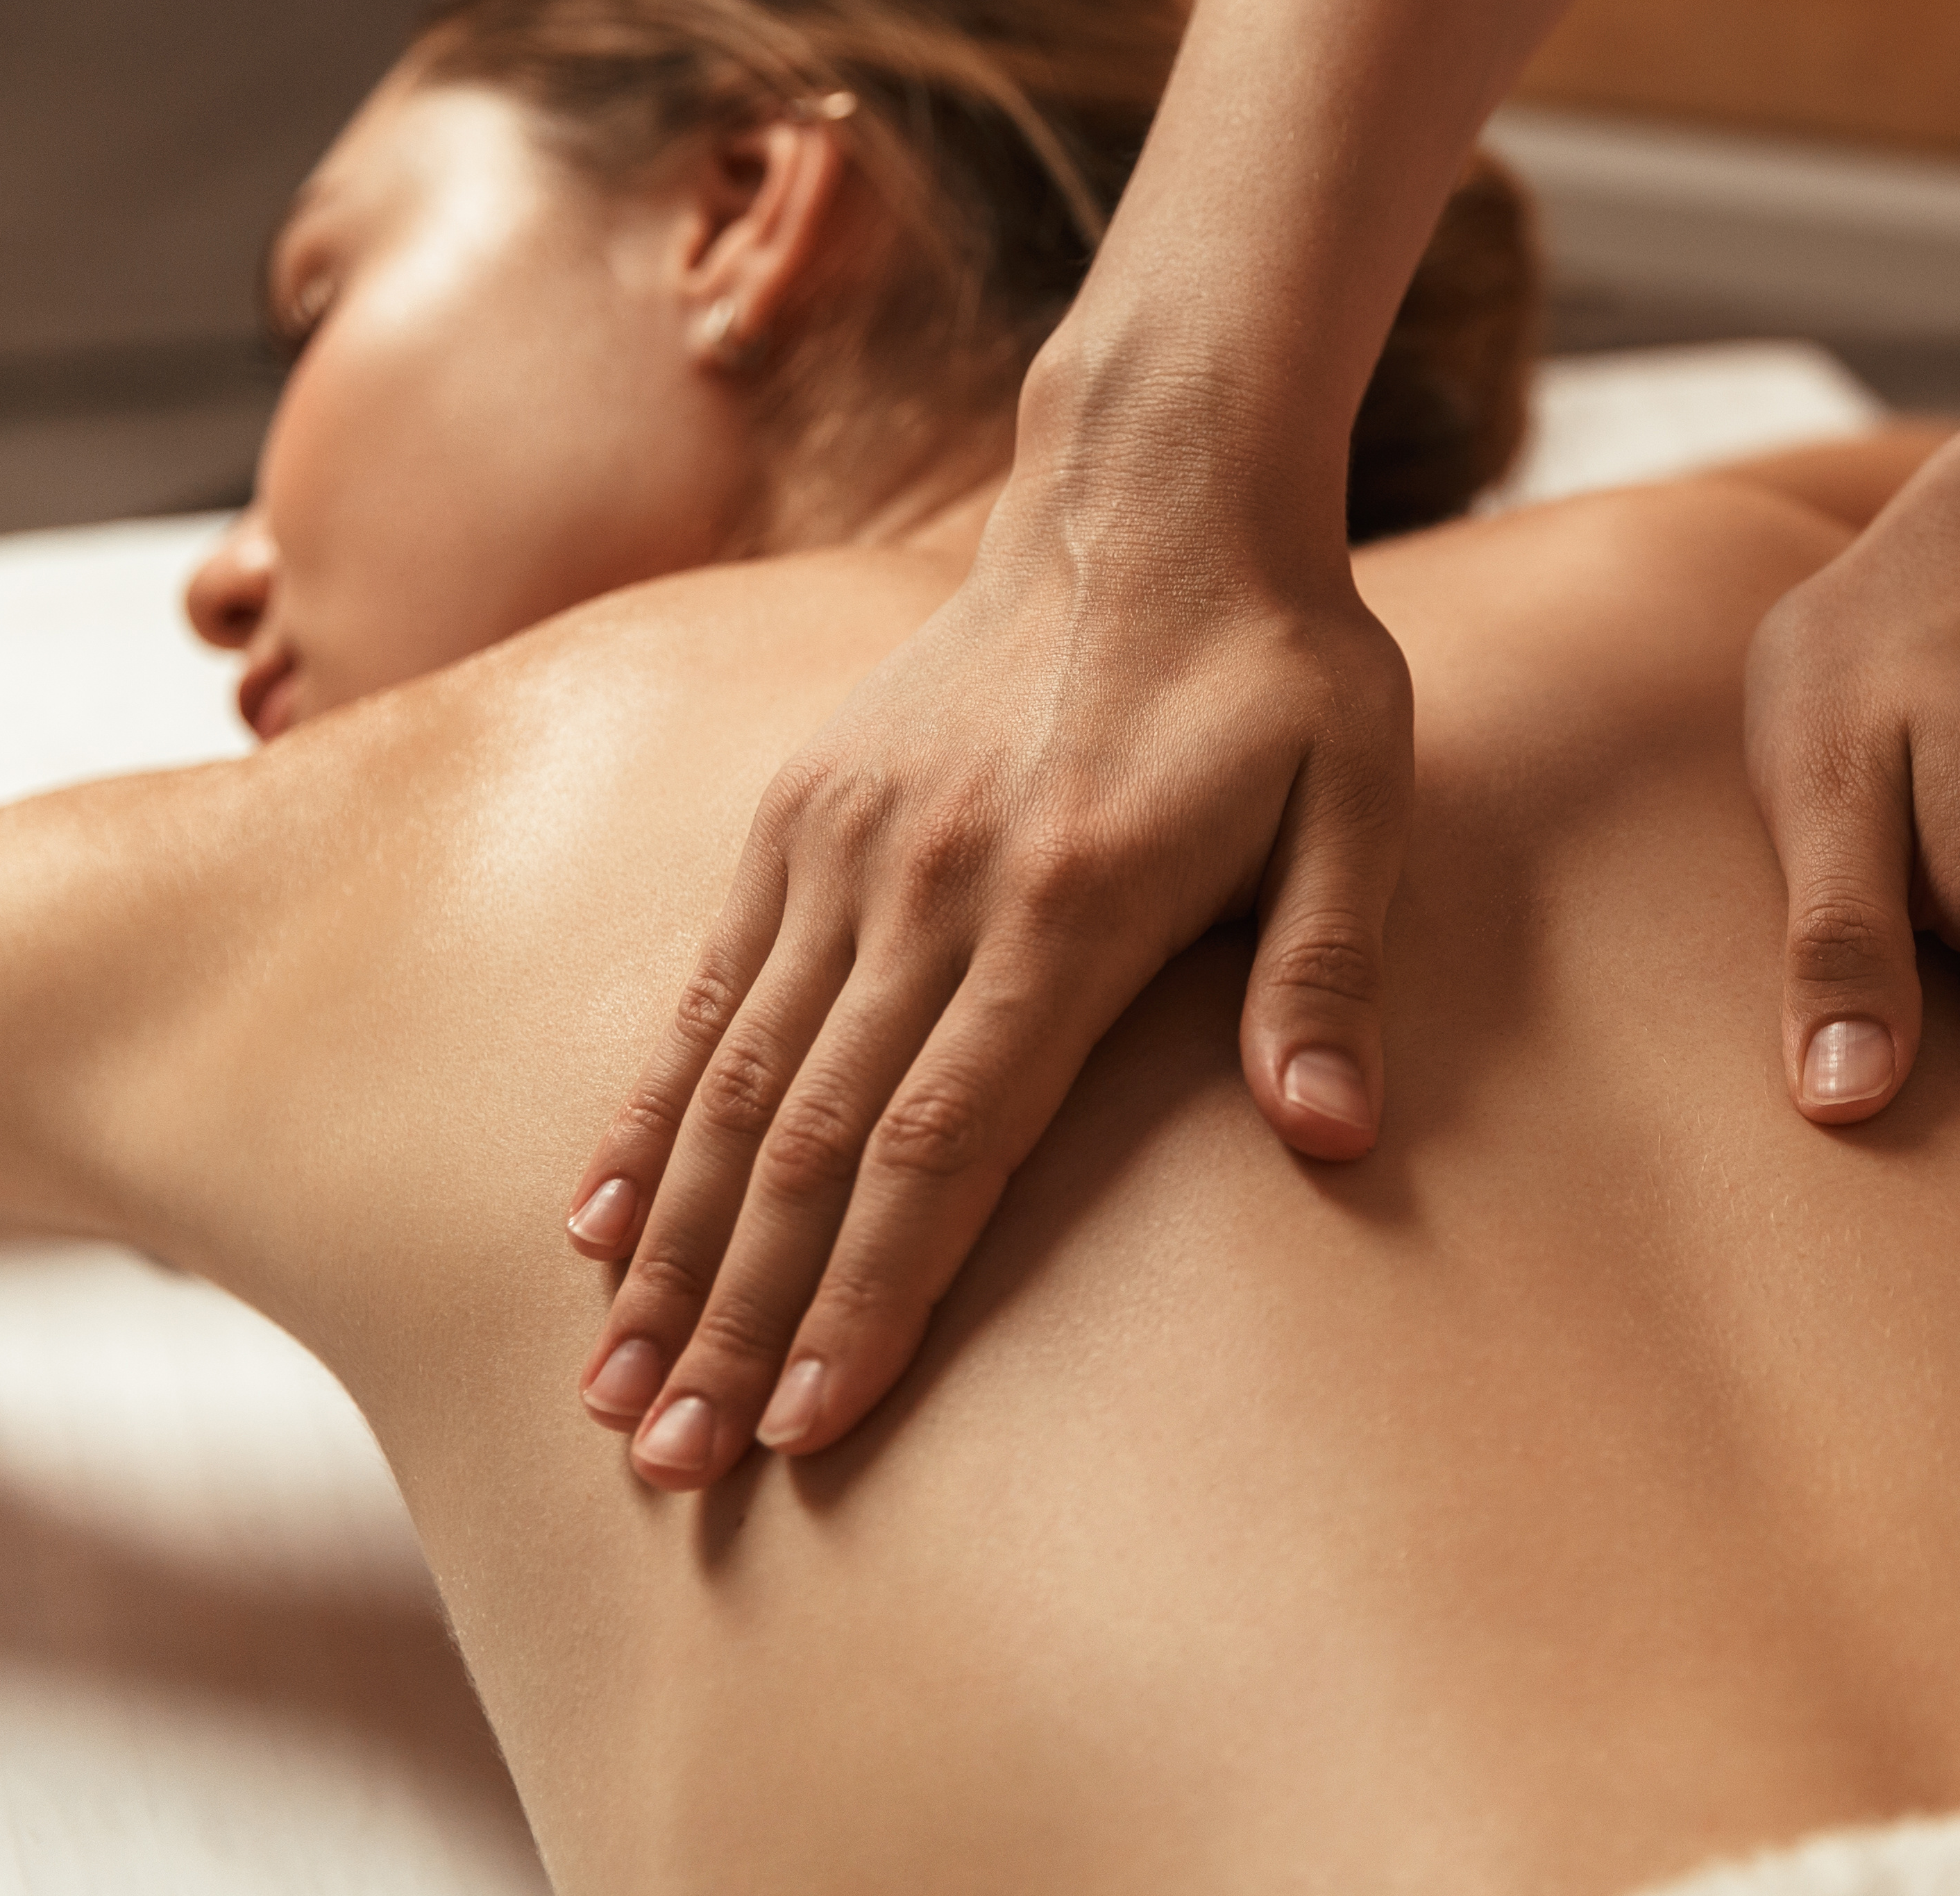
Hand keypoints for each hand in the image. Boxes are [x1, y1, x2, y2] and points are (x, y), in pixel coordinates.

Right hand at [561, 463, 1411, 1490]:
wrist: (1152, 489)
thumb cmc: (1279, 669)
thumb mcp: (1359, 799)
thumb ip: (1329, 969)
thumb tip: (1337, 1133)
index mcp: (1069, 900)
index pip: (948, 1139)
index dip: (876, 1291)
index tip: (811, 1424)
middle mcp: (929, 883)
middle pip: (817, 1141)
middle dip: (739, 1318)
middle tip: (674, 1470)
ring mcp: (845, 845)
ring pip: (737, 1084)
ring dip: (671, 1252)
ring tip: (613, 1392)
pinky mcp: (798, 811)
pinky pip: (705, 990)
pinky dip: (649, 1116)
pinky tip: (600, 1226)